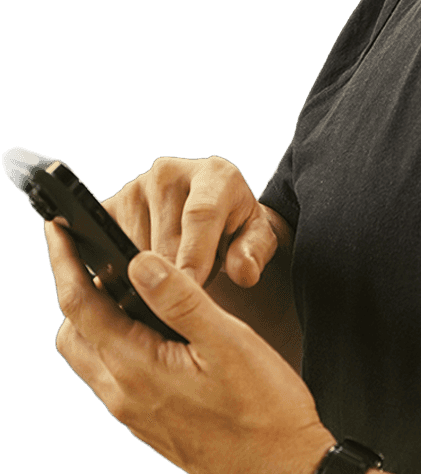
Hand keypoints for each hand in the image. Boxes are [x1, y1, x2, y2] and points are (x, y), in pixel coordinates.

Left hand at [44, 218, 333, 473]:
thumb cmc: (265, 412)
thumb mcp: (228, 343)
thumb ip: (181, 299)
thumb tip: (138, 262)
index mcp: (136, 369)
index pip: (80, 306)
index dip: (63, 263)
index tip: (56, 231)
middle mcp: (124, 396)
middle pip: (74, 335)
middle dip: (75, 294)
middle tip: (91, 258)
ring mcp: (135, 416)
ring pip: (91, 360)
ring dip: (94, 324)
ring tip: (126, 293)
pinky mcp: (151, 428)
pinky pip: (114, 380)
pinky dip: (116, 348)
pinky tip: (153, 336)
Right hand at [102, 156, 279, 290]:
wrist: (213, 213)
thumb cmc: (238, 228)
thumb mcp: (259, 239)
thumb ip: (255, 253)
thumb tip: (244, 271)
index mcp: (214, 174)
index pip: (200, 214)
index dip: (195, 255)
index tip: (192, 288)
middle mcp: (169, 172)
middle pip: (165, 239)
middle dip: (176, 277)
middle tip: (189, 300)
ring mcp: (134, 188)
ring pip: (135, 250)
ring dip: (152, 276)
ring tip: (174, 284)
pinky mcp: (109, 207)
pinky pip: (109, 248)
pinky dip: (126, 273)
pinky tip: (145, 283)